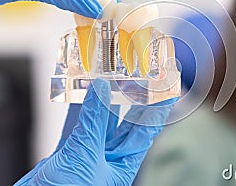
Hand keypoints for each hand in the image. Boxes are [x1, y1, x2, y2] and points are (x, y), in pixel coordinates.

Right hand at [15, 79, 176, 185]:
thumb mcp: (85, 157)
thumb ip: (94, 123)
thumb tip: (103, 88)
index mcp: (123, 164)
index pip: (147, 128)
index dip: (159, 106)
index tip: (168, 84)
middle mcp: (108, 156)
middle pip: (126, 119)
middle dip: (133, 96)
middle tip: (138, 71)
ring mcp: (88, 152)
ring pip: (100, 118)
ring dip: (103, 96)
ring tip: (110, 72)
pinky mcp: (67, 150)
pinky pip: (76, 122)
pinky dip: (78, 105)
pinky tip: (82, 87)